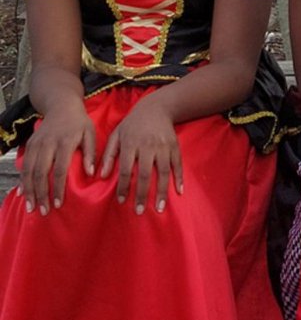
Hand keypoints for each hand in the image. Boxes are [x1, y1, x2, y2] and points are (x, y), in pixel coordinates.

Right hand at [20, 99, 95, 213]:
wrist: (61, 106)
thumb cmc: (79, 123)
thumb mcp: (90, 134)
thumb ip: (91, 153)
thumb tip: (92, 173)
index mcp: (64, 143)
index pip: (60, 170)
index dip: (58, 189)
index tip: (59, 204)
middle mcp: (47, 145)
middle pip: (41, 173)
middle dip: (41, 194)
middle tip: (44, 211)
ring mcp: (35, 145)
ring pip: (29, 172)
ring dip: (29, 191)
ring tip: (31, 208)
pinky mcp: (29, 145)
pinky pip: (24, 166)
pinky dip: (23, 181)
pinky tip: (23, 194)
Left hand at [100, 98, 182, 212]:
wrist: (155, 108)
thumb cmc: (132, 124)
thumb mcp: (116, 135)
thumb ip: (108, 155)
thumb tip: (102, 176)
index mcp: (130, 144)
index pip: (126, 170)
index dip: (124, 186)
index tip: (122, 201)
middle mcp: (147, 146)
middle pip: (145, 174)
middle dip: (142, 194)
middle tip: (140, 211)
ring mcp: (163, 147)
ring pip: (163, 172)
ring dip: (162, 191)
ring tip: (160, 208)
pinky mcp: (175, 147)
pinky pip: (177, 165)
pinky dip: (179, 178)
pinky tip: (179, 192)